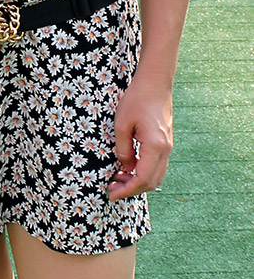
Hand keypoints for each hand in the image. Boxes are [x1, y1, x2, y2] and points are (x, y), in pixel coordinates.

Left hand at [107, 74, 172, 199]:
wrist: (155, 83)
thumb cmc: (137, 99)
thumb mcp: (121, 124)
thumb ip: (122, 149)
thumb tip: (125, 167)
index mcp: (154, 146)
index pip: (142, 179)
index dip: (127, 190)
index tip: (111, 194)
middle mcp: (165, 149)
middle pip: (151, 182)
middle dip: (131, 190)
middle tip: (111, 188)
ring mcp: (168, 146)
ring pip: (156, 175)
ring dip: (138, 182)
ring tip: (117, 178)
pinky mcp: (166, 142)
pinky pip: (157, 165)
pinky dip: (143, 172)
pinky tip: (128, 167)